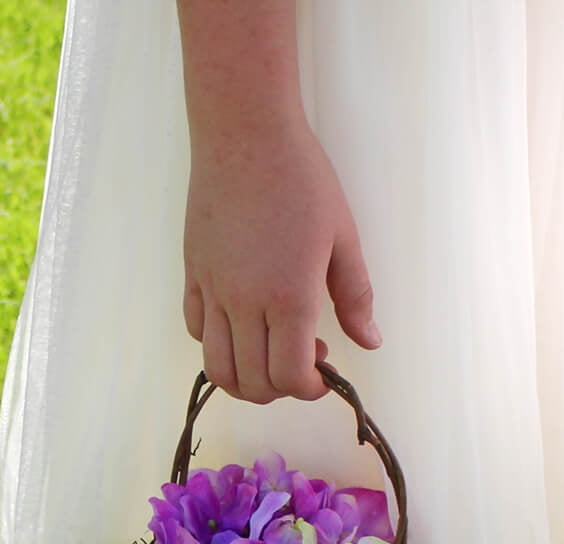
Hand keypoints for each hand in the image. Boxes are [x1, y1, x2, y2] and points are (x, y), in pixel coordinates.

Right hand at [182, 118, 380, 403]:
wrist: (245, 134)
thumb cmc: (301, 180)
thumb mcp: (343, 239)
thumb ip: (356, 298)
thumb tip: (369, 342)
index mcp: (290, 298)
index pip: (290, 377)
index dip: (310, 390)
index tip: (325, 375)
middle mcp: (246, 304)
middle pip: (254, 383)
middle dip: (282, 389)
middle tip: (304, 362)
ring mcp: (214, 291)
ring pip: (218, 367)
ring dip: (245, 379)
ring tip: (268, 356)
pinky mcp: (193, 275)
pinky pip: (197, 331)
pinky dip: (218, 346)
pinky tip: (242, 326)